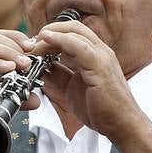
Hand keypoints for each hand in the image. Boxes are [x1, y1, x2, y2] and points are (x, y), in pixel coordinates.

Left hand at [36, 19, 149, 141]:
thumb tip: (40, 67)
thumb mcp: (71, 88)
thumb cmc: (101, 109)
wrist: (120, 125)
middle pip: (72, 27)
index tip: (35, 45)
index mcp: (95, 55)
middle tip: (31, 44)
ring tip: (34, 44)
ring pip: (74, 32)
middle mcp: (100, 51)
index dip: (52, 35)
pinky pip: (78, 46)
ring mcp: (101, 56)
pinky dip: (60, 40)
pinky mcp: (100, 66)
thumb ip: (58, 75)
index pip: (72, 33)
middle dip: (49, 30)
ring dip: (51, 35)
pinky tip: (46, 40)